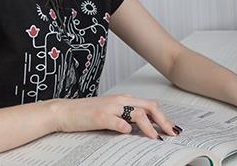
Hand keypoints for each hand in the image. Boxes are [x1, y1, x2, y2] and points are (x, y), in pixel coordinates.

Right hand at [49, 94, 179, 138]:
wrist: (64, 111)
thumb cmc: (87, 113)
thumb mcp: (111, 112)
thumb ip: (126, 116)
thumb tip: (144, 127)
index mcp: (124, 99)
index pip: (150, 105)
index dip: (163, 116)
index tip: (171, 128)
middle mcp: (120, 100)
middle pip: (149, 107)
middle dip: (163, 120)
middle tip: (171, 133)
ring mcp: (110, 108)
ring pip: (137, 113)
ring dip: (149, 126)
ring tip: (156, 138)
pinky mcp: (99, 117)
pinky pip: (116, 120)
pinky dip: (125, 126)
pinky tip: (129, 133)